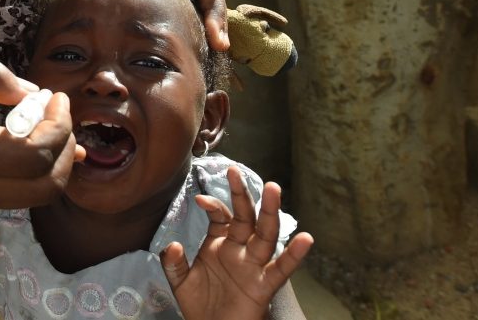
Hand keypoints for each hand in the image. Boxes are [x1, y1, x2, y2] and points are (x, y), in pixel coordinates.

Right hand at [0, 59, 82, 208]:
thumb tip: (34, 93)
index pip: (35, 153)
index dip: (59, 124)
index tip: (55, 95)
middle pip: (47, 185)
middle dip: (66, 146)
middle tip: (60, 113)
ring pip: (39, 197)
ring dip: (56, 161)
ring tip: (51, 124)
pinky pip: (21, 195)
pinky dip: (39, 171)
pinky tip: (35, 140)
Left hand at [160, 166, 313, 319]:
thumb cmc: (199, 305)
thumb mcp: (180, 281)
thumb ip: (173, 263)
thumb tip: (171, 245)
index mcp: (220, 242)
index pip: (221, 216)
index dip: (213, 205)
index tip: (200, 200)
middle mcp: (239, 249)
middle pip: (246, 217)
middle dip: (242, 195)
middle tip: (236, 172)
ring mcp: (253, 265)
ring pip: (265, 234)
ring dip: (269, 212)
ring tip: (273, 189)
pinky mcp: (264, 285)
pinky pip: (282, 268)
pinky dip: (294, 255)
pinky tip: (305, 239)